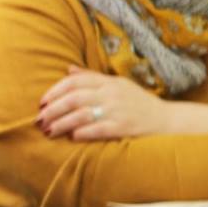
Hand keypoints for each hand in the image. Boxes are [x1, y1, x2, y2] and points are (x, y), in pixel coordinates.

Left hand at [38, 65, 171, 139]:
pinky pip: (98, 129)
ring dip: (62, 124)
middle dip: (53, 110)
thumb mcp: (118, 85)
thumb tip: (68, 69)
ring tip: (49, 131)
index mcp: (108, 82)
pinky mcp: (124, 127)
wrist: (167, 120)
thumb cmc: (138, 103)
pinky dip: (82, 133)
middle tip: (40, 120)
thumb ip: (92, 77)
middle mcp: (112, 94)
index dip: (55, 91)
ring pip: (82, 115)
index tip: (42, 103)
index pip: (75, 82)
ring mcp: (118, 110)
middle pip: (74, 98)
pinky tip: (72, 137)